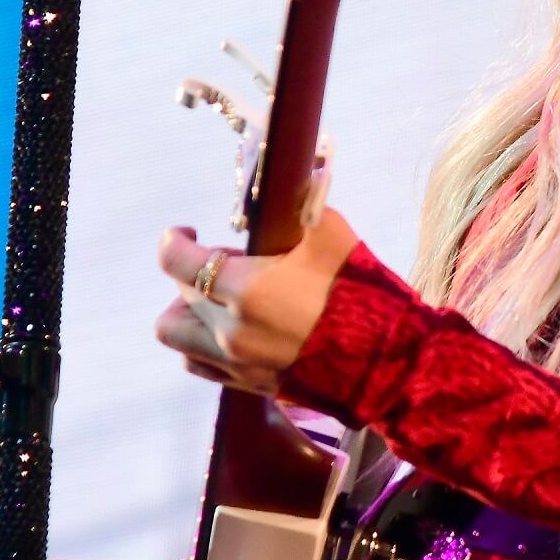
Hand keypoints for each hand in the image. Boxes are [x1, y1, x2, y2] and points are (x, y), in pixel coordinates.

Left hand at [155, 162, 360, 393]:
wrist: (386, 363)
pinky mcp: (247, 384)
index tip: (185, 231)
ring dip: (187, 311)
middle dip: (196, 270)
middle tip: (230, 260)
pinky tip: (226, 329)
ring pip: (176, 335)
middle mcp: (228, 330)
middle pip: (180, 294)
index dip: (173, 240)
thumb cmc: (358, 295)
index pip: (177, 262)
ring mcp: (235, 362)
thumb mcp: (333, 236)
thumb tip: (301, 176)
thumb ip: (306, 204)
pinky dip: (199, 343)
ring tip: (216, 300)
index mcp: (244, 289)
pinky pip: (198, 364)